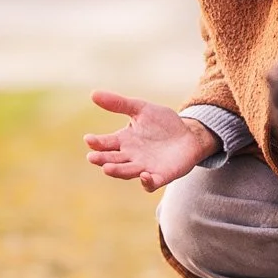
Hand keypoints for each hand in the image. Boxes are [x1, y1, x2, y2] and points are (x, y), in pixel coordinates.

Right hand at [84, 90, 219, 191]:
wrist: (189, 135)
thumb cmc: (162, 123)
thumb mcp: (141, 109)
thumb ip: (119, 103)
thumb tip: (93, 93)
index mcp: (124, 141)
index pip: (105, 143)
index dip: (96, 142)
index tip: (88, 139)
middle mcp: (130, 156)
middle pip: (113, 160)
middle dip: (102, 159)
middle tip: (92, 157)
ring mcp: (144, 168)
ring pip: (127, 172)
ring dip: (117, 171)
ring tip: (107, 168)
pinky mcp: (161, 176)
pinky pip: (151, 183)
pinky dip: (146, 182)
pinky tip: (143, 175)